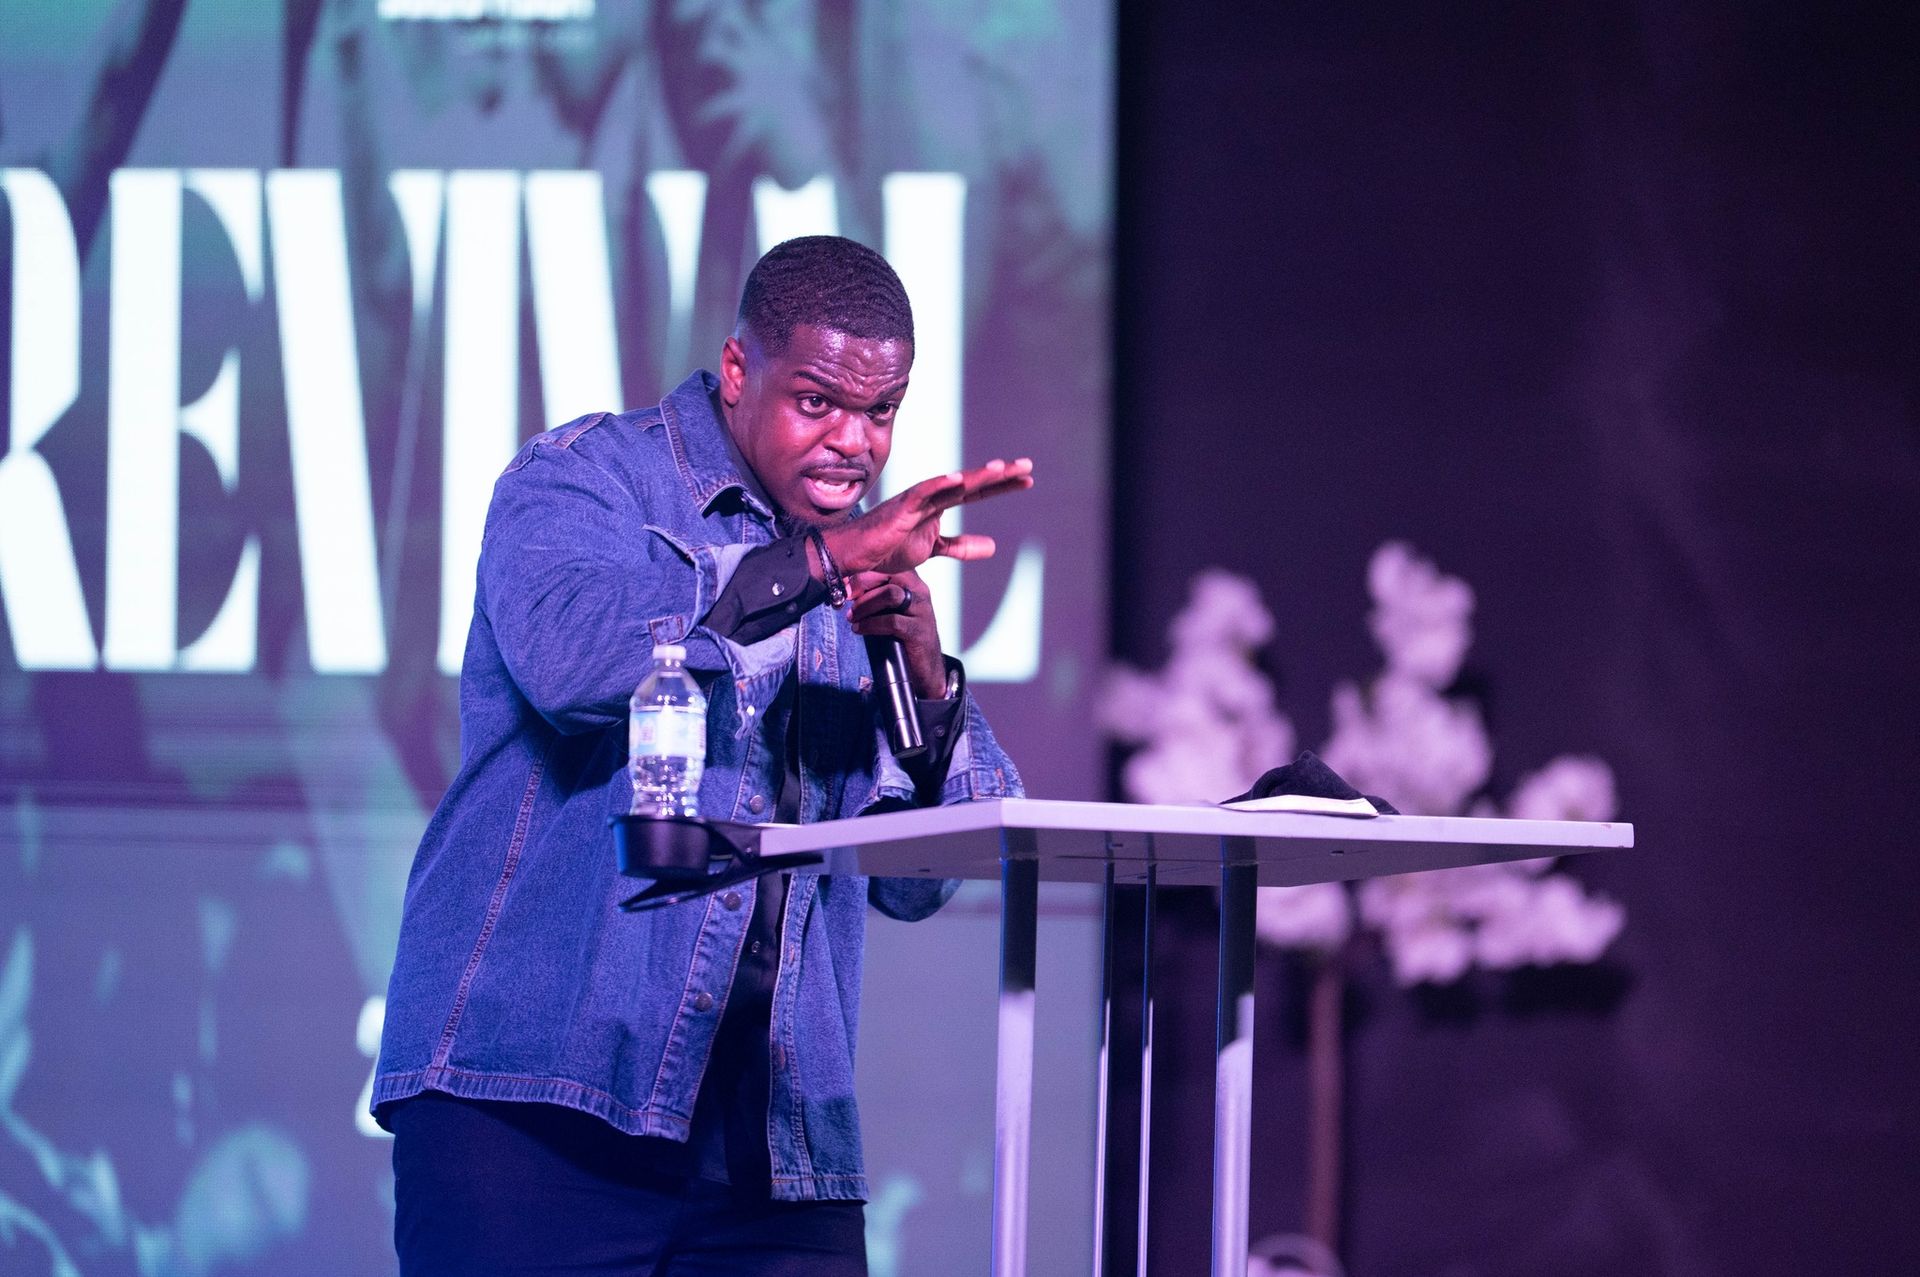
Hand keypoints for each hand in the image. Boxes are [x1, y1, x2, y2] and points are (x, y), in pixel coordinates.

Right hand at [820, 458, 1033, 577]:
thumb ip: (960, 545)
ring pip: (952, 484)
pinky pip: (922, 493)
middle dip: (999, 475)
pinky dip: (938, 484)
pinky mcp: (901, 508)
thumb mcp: (933, 548)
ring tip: (1000, 469)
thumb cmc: (888, 547)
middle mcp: (932, 495)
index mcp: (940, 504)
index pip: (977, 491)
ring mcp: (917, 499)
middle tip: (1027, 466)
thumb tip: (992, 546)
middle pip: (971, 482)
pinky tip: (957, 479)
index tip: (1027, 479)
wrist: (857, 554)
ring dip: (976, 477)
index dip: (1002, 485)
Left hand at [847, 569, 946, 699]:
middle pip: (890, 574)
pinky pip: (892, 621)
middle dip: (862, 583)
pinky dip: (870, 625)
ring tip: (852, 616)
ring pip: (890, 594)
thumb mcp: (891, 610)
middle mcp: (920, 592)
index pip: (889, 565)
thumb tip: (847, 587)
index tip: (845, 583)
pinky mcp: (919, 631)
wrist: (925, 667)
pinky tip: (859, 630)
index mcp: (912, 583)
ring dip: (865, 605)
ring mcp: (922, 611)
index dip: (864, 571)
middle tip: (846, 597)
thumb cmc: (904, 636)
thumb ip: (876, 596)